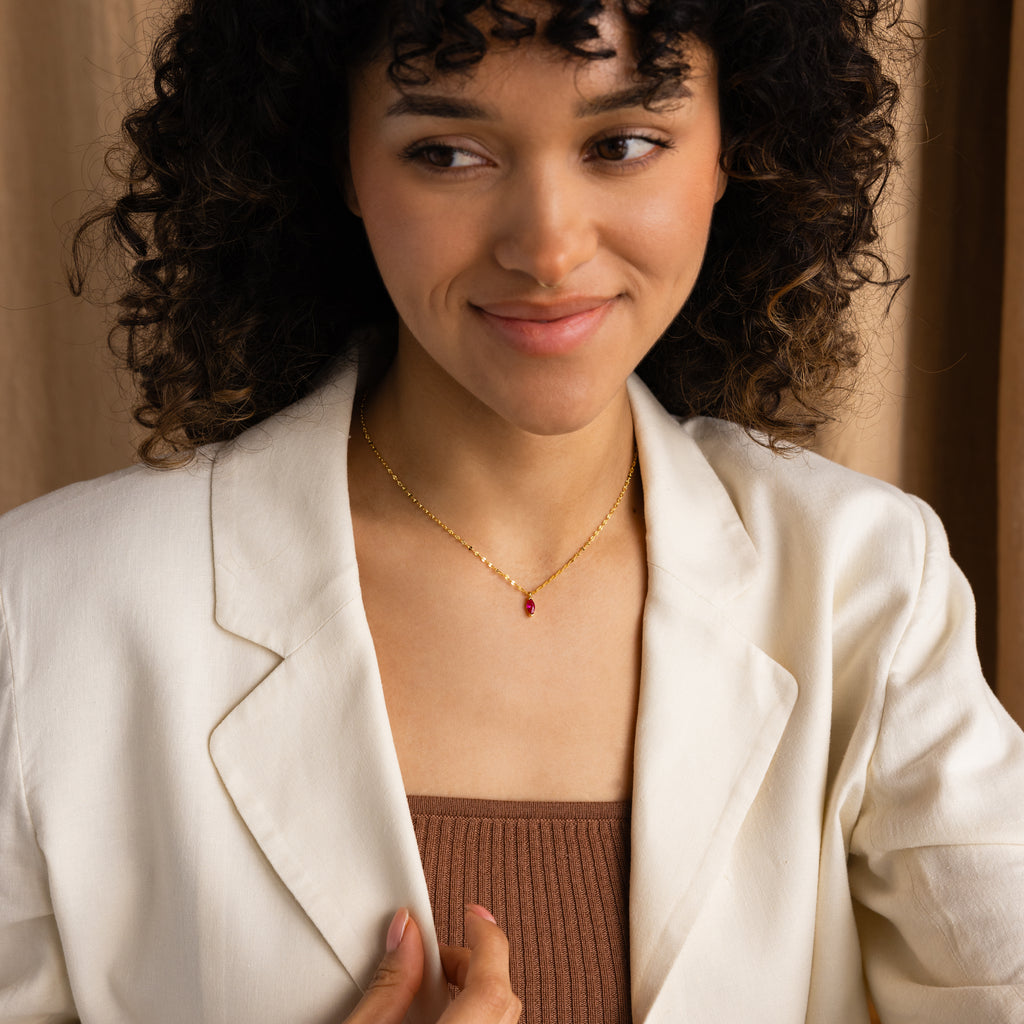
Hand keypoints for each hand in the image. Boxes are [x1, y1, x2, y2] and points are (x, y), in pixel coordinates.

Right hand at [340, 904, 520, 1023]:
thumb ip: (388, 986)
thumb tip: (406, 931)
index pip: (491, 987)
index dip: (487, 940)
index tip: (473, 913)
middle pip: (501, 998)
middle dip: (472, 964)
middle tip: (434, 953)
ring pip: (498, 1017)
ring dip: (472, 990)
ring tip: (429, 986)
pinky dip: (471, 1013)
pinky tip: (438, 1013)